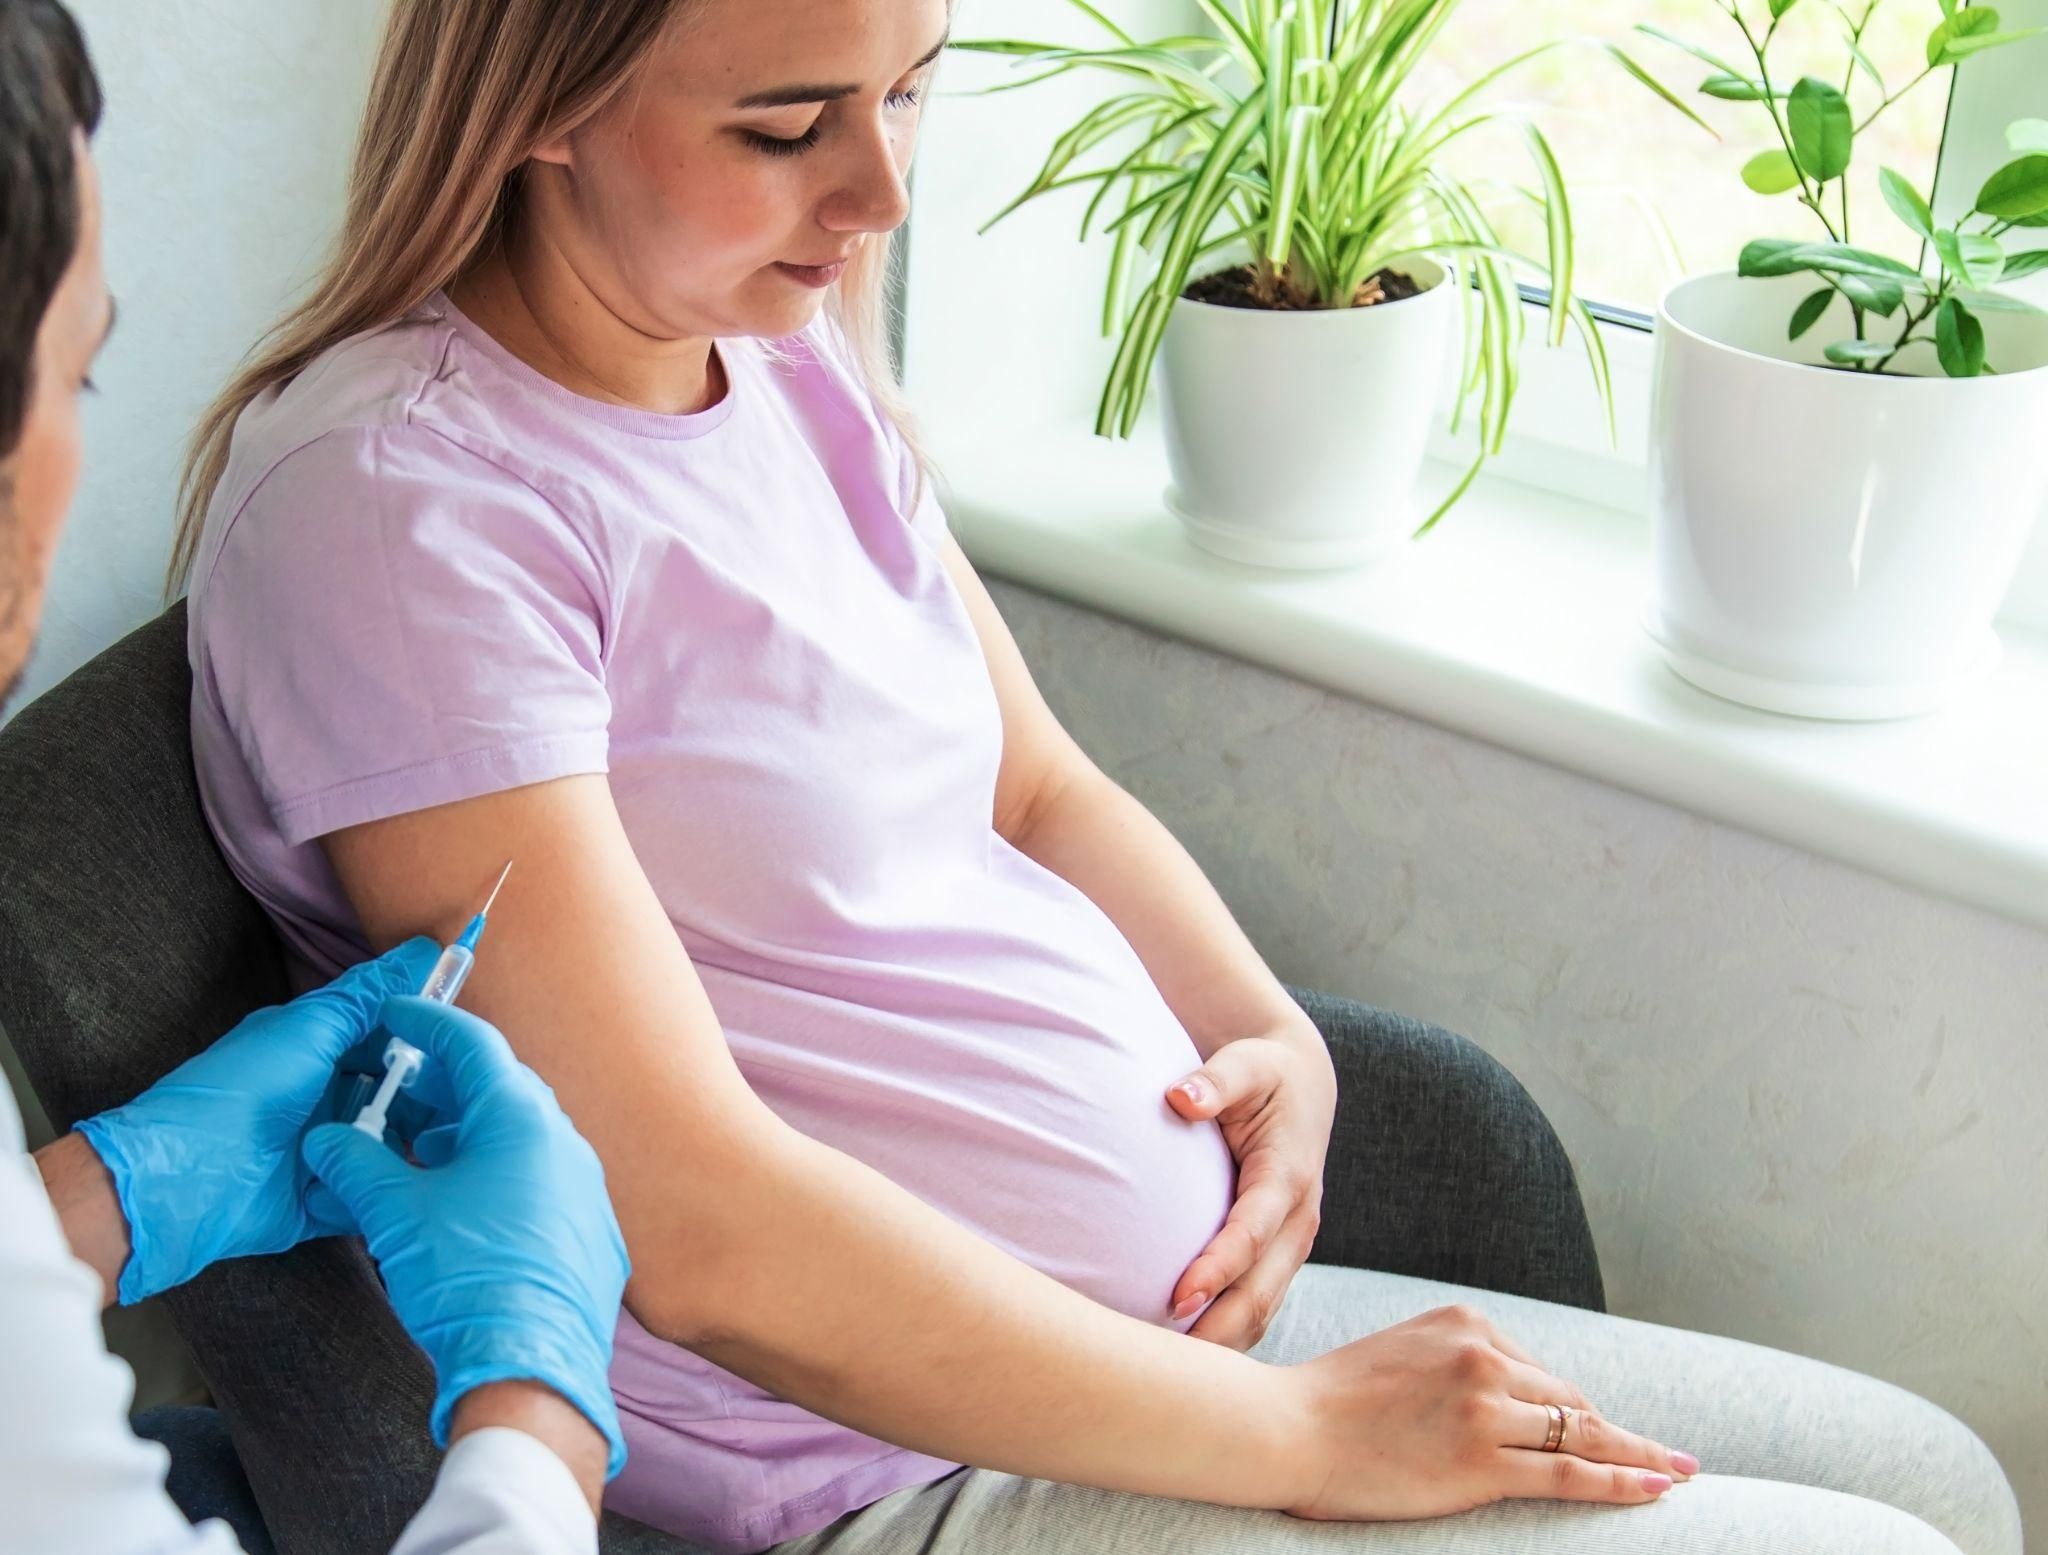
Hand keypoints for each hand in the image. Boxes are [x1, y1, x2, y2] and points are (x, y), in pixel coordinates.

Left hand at [74, 938, 438, 1303]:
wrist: (183, 1181)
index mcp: (320, 1053)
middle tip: (462, 1102)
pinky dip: (388, 1191)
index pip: (389, 1038)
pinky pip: (373, 1194)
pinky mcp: (326, 1200)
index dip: (427, 1037)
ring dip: (413, 1145)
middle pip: (400, 1094)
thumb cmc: (240, 1092)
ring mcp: (328, 1152)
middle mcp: (327, 1100)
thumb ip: (367, 995)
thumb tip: (424, 948)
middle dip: (429, 1097)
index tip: (467, 1042)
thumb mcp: (308, 1030)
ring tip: (440, 1146)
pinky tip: (413, 1186)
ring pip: (393, 1145)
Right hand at [301, 996, 631, 1479]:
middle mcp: (564, 1139)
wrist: (532, 1365)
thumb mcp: (396, 1213)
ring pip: (520, 1134)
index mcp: (520, 1118)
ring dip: (469, 1131)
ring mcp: (584, 1183)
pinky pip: (540, 1176)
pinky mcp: (590, 1226)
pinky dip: (497, 1170)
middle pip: (500, 1086)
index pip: (472, 1044)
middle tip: (400, 1083)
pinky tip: (461, 1197)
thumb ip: (358, 1164)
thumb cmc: (466, 1278)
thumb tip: (327, 1139)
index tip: (396, 1014)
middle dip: (445, 1082)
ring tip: (418, 1146)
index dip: (427, 1022)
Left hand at [1165, 1024, 1336, 1348]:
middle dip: (1218, 1329)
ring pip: (1262, 1310)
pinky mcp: (1281, 1258)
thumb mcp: (1245, 1064)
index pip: (1251, 1233)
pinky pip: (1258, 1307)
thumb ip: (1215, 1081)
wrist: (1302, 1086)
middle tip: (1166, 1365)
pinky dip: (1228, 1335)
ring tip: (1169, 1377)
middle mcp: (1297, 1220)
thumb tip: (1180, 1097)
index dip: (1217, 1268)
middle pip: (1260, 1291)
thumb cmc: (1263, 1075)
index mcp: (1288, 1177)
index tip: (1178, 1297)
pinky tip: (1186, 1360)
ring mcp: (1292, 1245)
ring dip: (1223, 1343)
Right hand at [1281, 1303, 1696, 1517]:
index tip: (1608, 1431)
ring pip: (1582, 1433)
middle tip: (1667, 1455)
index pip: (1540, 1372)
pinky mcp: (1481, 1459)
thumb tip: (1508, 1395)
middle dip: (1618, 1432)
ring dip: (1638, 1456)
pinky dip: (1623, 1480)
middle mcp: (1483, 1355)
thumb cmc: (1334, 1400)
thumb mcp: (1404, 1353)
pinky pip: (1569, 1471)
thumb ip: (1456, 1363)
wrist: (1287, 1427)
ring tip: (1678, 1472)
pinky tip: (1659, 1487)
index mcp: (1466, 1322)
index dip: (1575, 1410)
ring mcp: (1485, 1407)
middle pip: (1570, 1401)